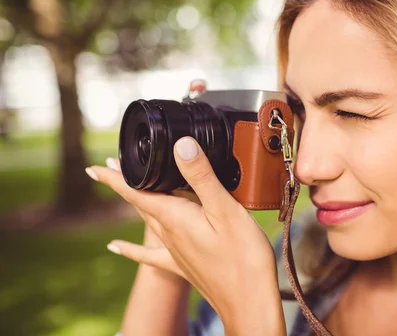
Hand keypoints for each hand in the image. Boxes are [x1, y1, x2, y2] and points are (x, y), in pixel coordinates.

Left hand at [88, 112, 284, 333]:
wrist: (249, 304)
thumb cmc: (243, 259)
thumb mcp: (226, 211)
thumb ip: (202, 177)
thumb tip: (180, 145)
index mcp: (176, 218)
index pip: (137, 192)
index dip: (116, 177)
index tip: (94, 167)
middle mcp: (170, 234)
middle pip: (141, 203)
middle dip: (125, 184)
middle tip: (110, 166)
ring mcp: (176, 251)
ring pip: (149, 221)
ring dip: (136, 203)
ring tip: (126, 189)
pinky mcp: (185, 265)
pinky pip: (151, 254)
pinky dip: (132, 249)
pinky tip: (116, 248)